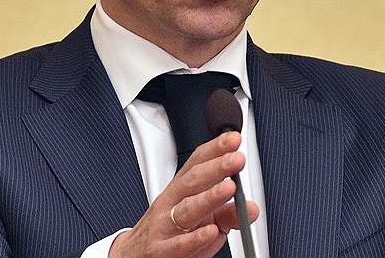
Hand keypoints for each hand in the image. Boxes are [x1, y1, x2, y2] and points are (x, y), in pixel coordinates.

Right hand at [109, 131, 259, 257]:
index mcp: (179, 191)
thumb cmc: (168, 234)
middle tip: (237, 158)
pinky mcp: (160, 251)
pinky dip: (195, 238)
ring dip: (208, 197)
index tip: (234, 139)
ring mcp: (164, 226)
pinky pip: (179, 245)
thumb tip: (252, 208)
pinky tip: (211, 230)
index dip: (215, 149)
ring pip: (186, 209)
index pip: (196, 164)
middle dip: (216, 168)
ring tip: (229, 188)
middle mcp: (170, 204)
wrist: (132, 257)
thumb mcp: (200, 221)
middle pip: (192, 181)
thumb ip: (227, 213)